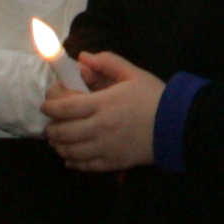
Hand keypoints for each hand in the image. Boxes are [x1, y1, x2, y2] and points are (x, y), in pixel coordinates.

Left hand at [46, 50, 162, 173]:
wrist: (177, 125)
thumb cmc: (154, 97)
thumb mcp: (133, 73)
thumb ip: (107, 62)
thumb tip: (82, 57)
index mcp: (103, 103)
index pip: (65, 107)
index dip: (50, 106)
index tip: (47, 105)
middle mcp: (100, 127)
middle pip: (63, 132)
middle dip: (51, 128)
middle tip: (51, 125)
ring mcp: (105, 147)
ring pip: (70, 151)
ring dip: (59, 146)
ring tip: (58, 140)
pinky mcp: (113, 162)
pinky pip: (84, 166)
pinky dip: (72, 162)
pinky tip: (71, 157)